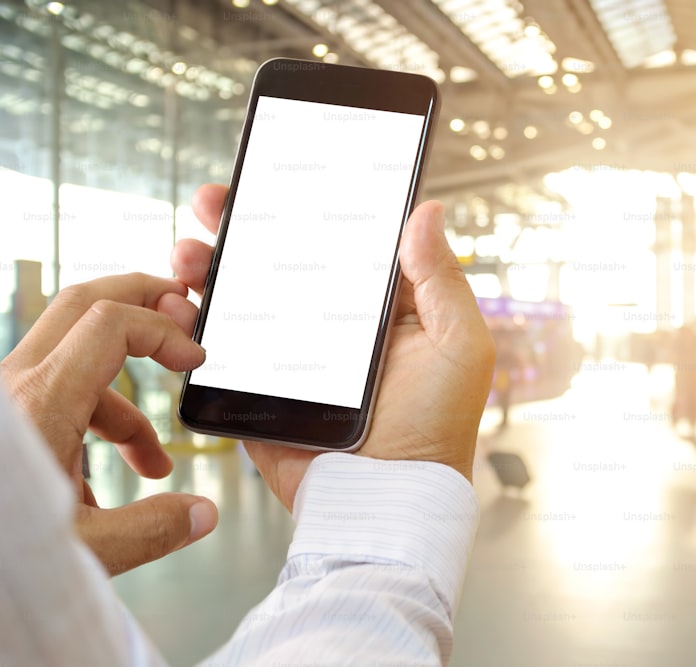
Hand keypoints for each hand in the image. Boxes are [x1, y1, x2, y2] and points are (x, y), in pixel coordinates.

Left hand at [0, 274, 218, 573]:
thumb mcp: (83, 549)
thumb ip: (152, 529)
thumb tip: (202, 514)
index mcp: (40, 403)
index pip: (112, 325)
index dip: (165, 331)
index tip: (196, 360)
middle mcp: (17, 387)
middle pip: (85, 305)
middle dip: (144, 302)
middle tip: (185, 312)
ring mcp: (8, 400)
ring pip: (74, 362)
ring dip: (125, 398)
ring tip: (155, 464)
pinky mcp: (7, 423)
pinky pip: (57, 398)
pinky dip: (94, 423)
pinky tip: (103, 489)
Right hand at [171, 185, 494, 510]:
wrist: (385, 501)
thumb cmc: (436, 429)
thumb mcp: (457, 345)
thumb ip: (441, 278)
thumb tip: (426, 210)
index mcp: (383, 309)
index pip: (343, 243)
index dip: (312, 207)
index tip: (284, 173)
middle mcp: (336, 325)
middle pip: (285, 259)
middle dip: (247, 225)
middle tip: (218, 198)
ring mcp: (294, 354)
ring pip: (247, 295)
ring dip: (214, 265)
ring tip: (193, 248)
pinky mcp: (260, 386)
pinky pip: (223, 345)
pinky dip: (197, 319)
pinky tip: (182, 297)